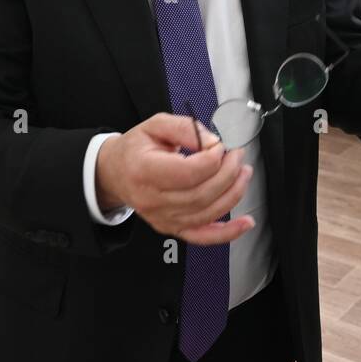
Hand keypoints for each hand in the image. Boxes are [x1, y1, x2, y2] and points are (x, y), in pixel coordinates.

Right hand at [95, 113, 255, 244]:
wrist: (115, 173)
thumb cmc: (135, 149)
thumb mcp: (155, 125)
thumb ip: (185, 128)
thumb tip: (212, 141)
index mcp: (144, 171)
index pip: (188, 172)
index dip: (213, 158)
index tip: (220, 146)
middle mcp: (152, 200)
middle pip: (202, 194)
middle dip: (228, 173)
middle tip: (237, 156)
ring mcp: (162, 218)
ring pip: (207, 213)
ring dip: (233, 193)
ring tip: (243, 173)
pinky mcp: (172, 227)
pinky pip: (202, 236)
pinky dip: (228, 232)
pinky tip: (245, 223)